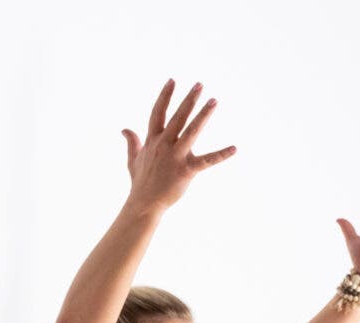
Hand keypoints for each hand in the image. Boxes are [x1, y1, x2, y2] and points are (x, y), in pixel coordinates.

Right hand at [122, 79, 235, 211]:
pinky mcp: (186, 170)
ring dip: (203, 115)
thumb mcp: (133, 160)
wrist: (144, 204)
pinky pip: (207, 160)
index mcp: (153, 141)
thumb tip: (124, 129)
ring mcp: (175, 157)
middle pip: (177, 117)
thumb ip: (132, 142)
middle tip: (199, 85)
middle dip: (189, 100)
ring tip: (214, 101)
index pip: (158, 113)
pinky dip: (221, 155)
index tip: (172, 81)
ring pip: (191, 131)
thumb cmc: (140, 183)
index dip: (165, 96)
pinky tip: (234, 148)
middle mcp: (164, 145)